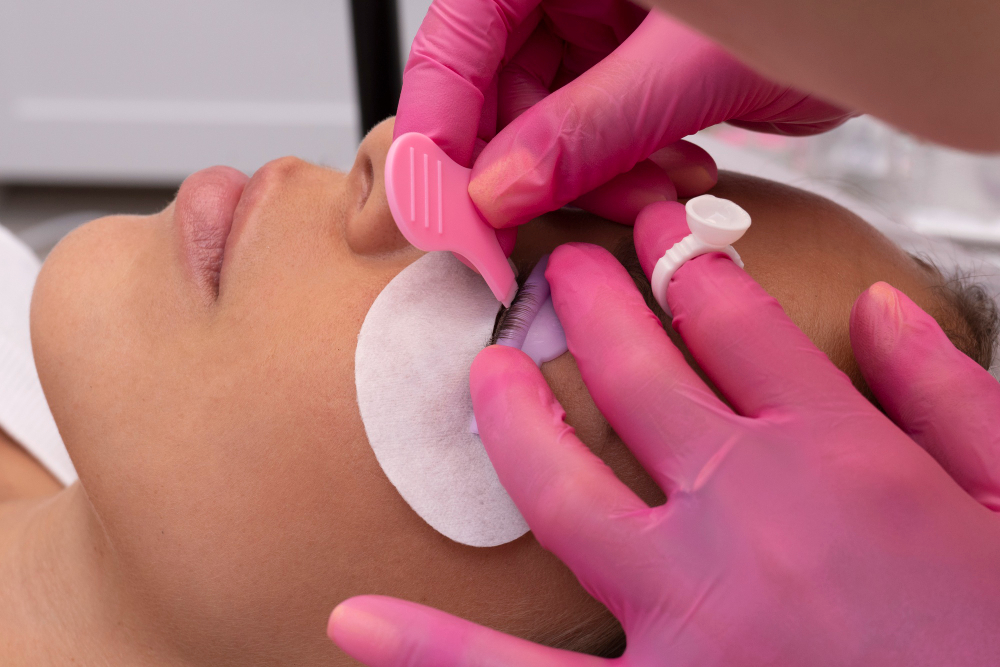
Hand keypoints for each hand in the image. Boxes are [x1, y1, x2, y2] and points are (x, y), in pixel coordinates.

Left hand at [329, 201, 999, 665]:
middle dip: (595, 304)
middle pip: (640, 374)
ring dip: (515, 416)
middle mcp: (746, 516)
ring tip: (483, 369)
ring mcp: (687, 606)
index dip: (688, 263)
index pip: (734, 321)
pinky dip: (441, 650)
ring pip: (564, 485)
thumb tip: (880, 312)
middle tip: (563, 267)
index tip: (661, 234)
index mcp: (838, 456)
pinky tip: (362, 622)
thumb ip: (952, 395)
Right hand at [396, 2, 852, 224]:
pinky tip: (674, 180)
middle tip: (536, 230)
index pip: (454, 43)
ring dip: (590, 184)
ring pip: (545, 136)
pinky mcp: (626, 86)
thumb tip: (496, 193)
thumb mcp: (687, 64)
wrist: (889, 19)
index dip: (438, 133)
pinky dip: (627, 180)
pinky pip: (595, 148)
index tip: (441, 212)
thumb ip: (585, 129)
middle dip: (529, 173)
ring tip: (652, 196)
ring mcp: (594, 40)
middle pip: (494, 99)